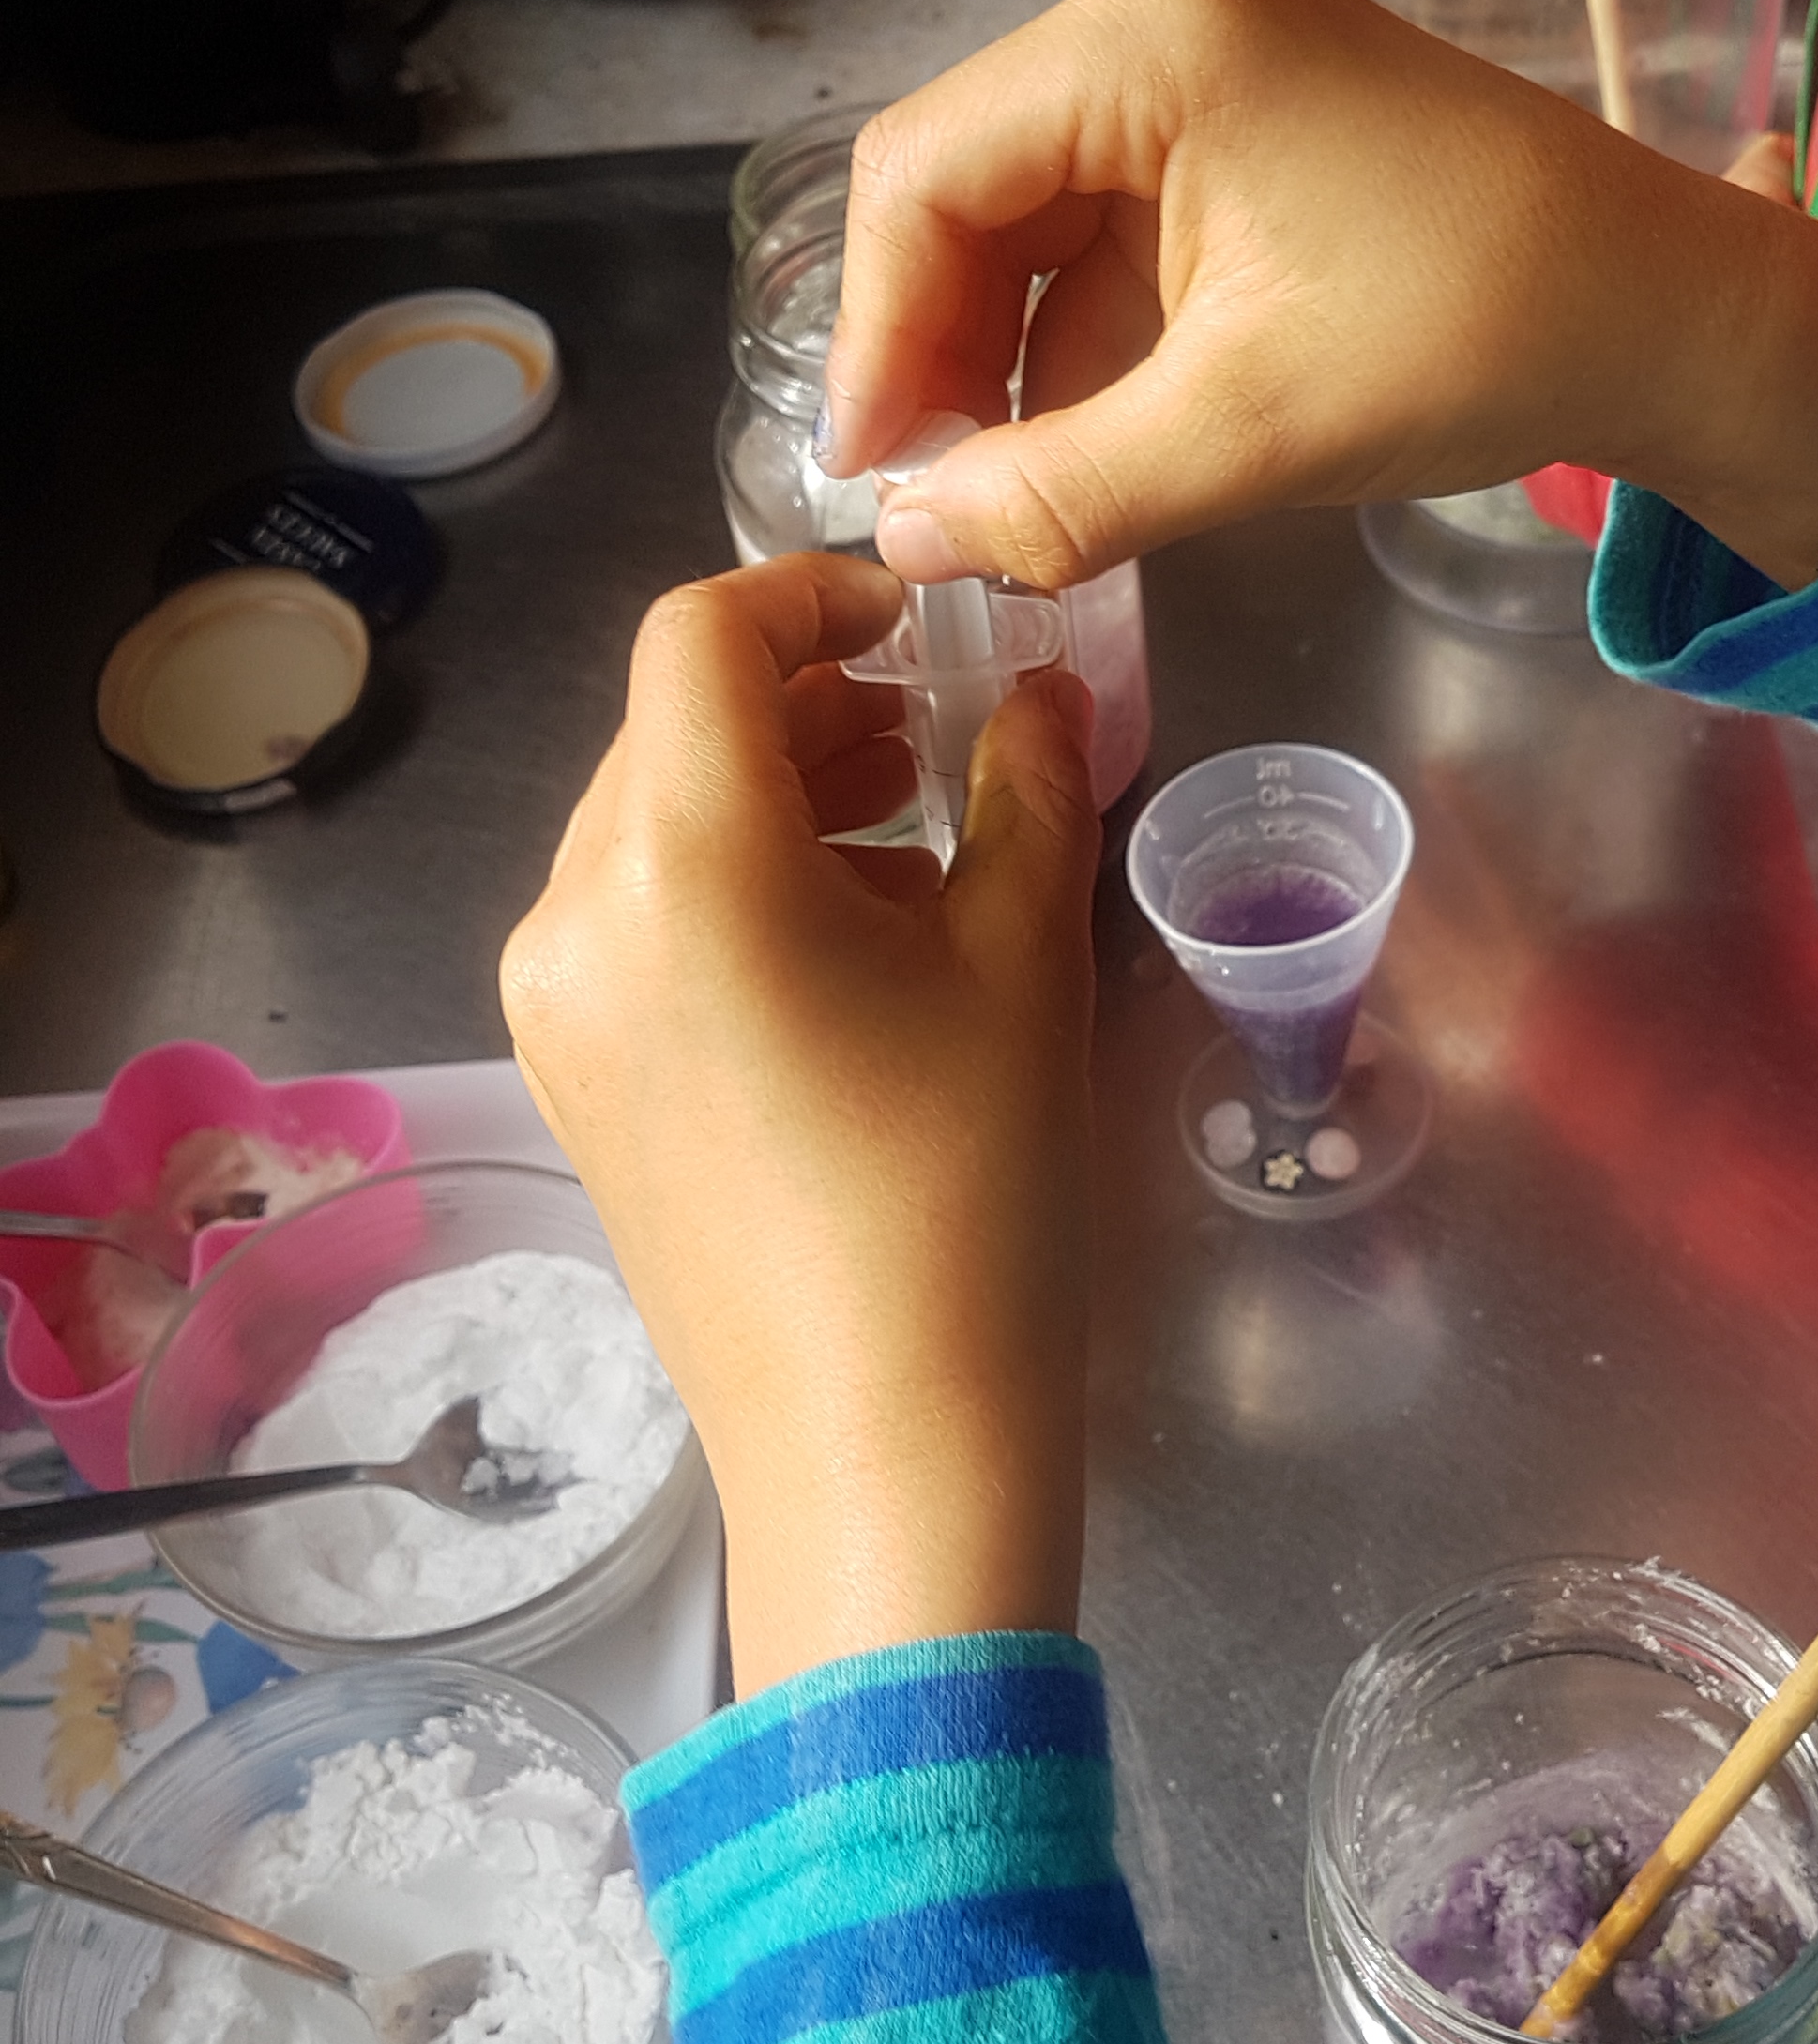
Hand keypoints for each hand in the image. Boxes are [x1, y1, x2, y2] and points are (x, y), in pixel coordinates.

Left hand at [499, 554, 1100, 1701]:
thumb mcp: (1021, 965)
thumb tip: (1037, 690)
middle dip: (803, 701)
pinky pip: (633, 926)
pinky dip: (730, 889)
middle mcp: (572, 919)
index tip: (920, 620)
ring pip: (647, 828)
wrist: (883, 1451)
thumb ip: (1026, 789)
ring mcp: (552, 1013)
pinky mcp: (569, 1087)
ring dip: (771, 794)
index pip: (700, 637)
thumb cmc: (970, 1198)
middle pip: (669, 730)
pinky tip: (848, 950)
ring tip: (912, 838)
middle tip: (935, 728)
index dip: (810, 592)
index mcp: (677, 864)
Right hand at [820, 0, 1817, 600]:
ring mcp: (1202, 38)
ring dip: (1008, 352)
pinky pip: (1103, 216)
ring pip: (1025, 211)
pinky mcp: (1239, 99)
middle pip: (964, 183)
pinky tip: (1087, 440)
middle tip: (938, 502)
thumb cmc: (1479, 335)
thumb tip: (901, 546)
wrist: (1666, 309)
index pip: (922, 174)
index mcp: (1148, 30)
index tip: (874, 483)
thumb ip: (1055, 492)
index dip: (875, 337)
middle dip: (940, 349)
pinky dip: (1082, 331)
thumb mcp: (1247, 433)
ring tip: (1012, 494)